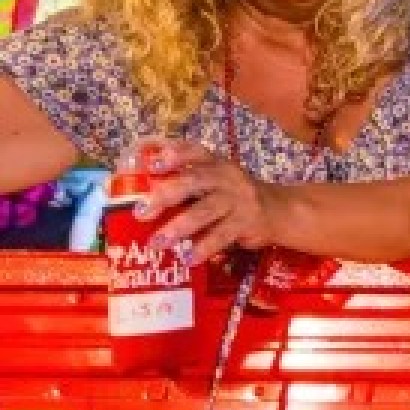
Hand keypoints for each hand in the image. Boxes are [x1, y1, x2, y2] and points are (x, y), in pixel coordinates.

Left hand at [135, 139, 280, 263]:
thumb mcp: (213, 181)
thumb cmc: (232, 196)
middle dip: (166, 195)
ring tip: (158, 242)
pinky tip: (189, 258)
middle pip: (195, 180)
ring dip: (180, 226)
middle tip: (141, 212)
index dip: (173, 155)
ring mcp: (238, 198)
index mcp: (214, 163)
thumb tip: (130, 199)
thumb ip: (182, 184)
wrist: (277, 210)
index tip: (152, 164)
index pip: (194, 151)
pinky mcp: (247, 221)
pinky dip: (204, 247)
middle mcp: (226, 176)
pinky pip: (223, 234)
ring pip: (206, 209)